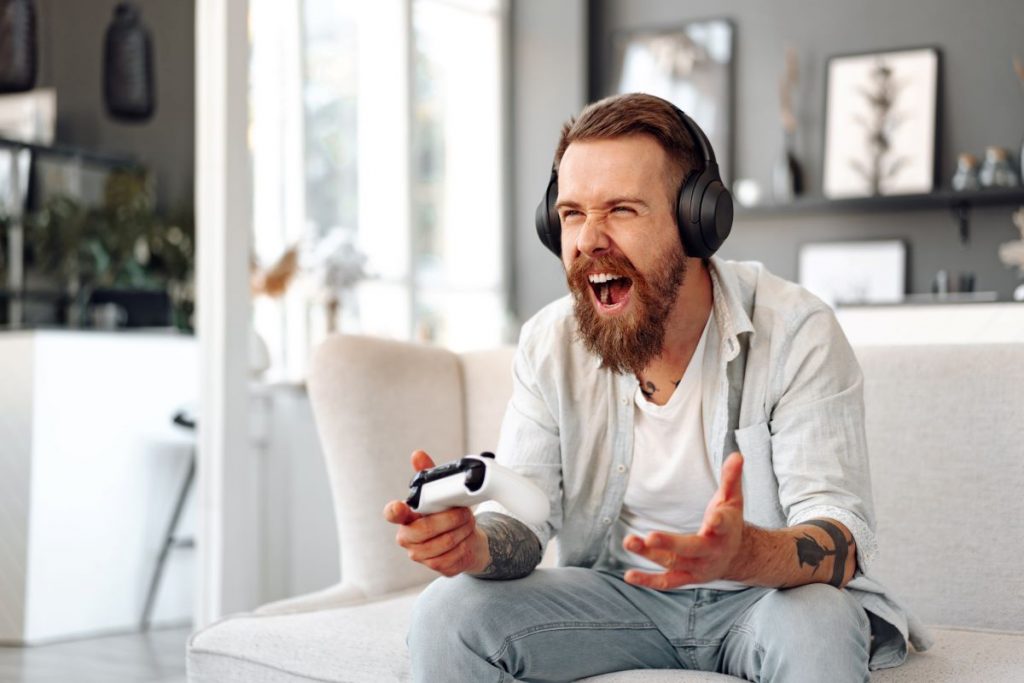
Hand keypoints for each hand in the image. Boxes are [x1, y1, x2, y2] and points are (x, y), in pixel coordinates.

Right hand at [382, 450, 490, 576]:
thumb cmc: (449, 515)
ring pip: (443, 543)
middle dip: (449, 518)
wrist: (468, 538)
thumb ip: (429, 475)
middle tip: (464, 511)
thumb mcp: (441, 494)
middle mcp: (408, 538)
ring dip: (461, 530)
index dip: (394, 512)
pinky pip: (453, 556)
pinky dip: (465, 544)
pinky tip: (467, 537)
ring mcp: (420, 555)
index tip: (399, 506)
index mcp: (406, 517)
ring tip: (468, 522)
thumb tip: (418, 454)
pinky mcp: (437, 567)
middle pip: (425, 530)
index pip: (392, 515)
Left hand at [623, 452, 745, 589]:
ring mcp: (698, 567)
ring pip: (673, 563)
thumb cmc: (729, 522)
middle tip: (650, 537)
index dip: (718, 522)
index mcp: (725, 531)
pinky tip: (629, 575)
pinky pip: (667, 582)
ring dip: (650, 555)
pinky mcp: (686, 577)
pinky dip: (648, 580)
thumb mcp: (733, 499)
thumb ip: (731, 478)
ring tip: (629, 542)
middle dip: (670, 543)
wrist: (736, 556)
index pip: (723, 525)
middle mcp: (711, 552)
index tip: (712, 519)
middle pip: (691, 549)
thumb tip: (736, 454)